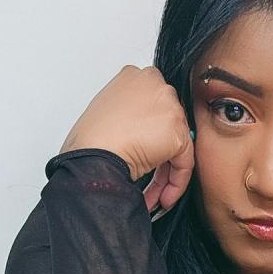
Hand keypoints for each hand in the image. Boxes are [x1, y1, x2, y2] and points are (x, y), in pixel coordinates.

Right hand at [57, 64, 194, 214]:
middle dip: (159, 157)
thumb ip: (128, 115)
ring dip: (164, 176)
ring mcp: (168, 106)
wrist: (91, 156)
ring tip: (153, 195)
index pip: (152, 106)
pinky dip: (175, 183)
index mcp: (133, 77)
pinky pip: (184, 162)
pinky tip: (162, 197)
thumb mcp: (106, 114)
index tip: (140, 150)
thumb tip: (140, 133)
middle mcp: (154, 84)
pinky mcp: (176, 132)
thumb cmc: (89, 142)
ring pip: (176, 145)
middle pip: (167, 125)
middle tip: (148, 179)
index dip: (147, 134)